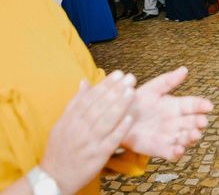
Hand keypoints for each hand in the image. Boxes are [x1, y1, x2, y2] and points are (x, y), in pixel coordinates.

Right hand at [39, 71, 135, 194]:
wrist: (54, 178)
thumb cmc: (60, 148)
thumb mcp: (62, 123)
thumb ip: (75, 102)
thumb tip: (85, 82)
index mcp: (71, 120)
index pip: (90, 98)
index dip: (105, 85)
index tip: (118, 74)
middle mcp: (80, 129)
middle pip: (99, 107)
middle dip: (115, 90)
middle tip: (130, 78)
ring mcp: (89, 142)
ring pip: (106, 121)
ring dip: (120, 105)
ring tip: (131, 92)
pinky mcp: (98, 156)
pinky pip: (111, 140)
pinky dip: (120, 129)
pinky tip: (130, 118)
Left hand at [120, 67, 212, 160]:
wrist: (117, 120)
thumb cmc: (135, 102)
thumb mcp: (151, 89)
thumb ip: (168, 81)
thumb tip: (184, 69)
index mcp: (176, 106)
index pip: (193, 105)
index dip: (202, 106)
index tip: (208, 106)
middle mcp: (176, 122)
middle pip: (193, 123)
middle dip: (199, 123)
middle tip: (202, 122)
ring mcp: (170, 136)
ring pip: (186, 138)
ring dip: (192, 137)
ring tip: (193, 135)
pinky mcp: (161, 149)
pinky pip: (173, 153)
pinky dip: (178, 153)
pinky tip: (179, 149)